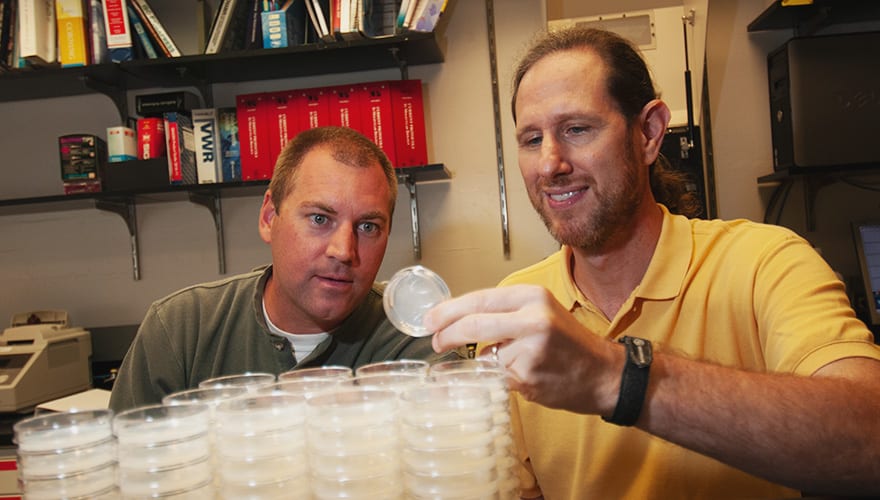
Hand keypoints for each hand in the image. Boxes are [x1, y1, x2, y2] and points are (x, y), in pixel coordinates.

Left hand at [425, 284, 621, 414]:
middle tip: (435, 343)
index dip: (449, 310)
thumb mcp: (540, 312)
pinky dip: (497, 380)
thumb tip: (456, 320)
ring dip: (484, 364)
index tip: (430, 320)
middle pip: (473, 325)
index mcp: (532, 296)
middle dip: (447, 335)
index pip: (479, 299)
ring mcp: (530, 349)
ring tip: (509, 364)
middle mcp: (532, 318)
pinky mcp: (528, 376)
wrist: (604, 373)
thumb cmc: (569, 344)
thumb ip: (503, 313)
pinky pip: (496, 378)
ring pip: (484, 356)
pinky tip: (520, 377)